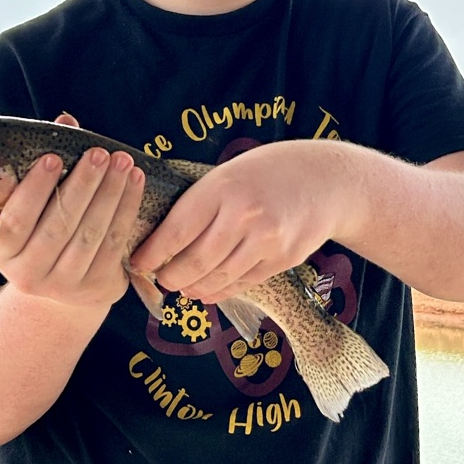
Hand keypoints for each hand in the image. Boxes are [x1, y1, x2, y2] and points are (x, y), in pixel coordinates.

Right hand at [0, 113, 144, 307]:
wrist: (63, 285)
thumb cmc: (42, 228)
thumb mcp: (31, 206)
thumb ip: (44, 166)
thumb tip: (66, 120)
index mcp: (3, 252)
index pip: (16, 221)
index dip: (34, 190)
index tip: (54, 157)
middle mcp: (29, 275)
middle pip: (59, 226)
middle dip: (82, 186)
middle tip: (99, 153)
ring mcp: (64, 286)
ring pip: (90, 235)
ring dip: (110, 194)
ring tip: (123, 162)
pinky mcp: (97, 287)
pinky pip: (115, 244)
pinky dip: (127, 210)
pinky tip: (135, 182)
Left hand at [130, 139, 352, 301]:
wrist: (325, 178)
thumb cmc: (266, 172)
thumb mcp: (227, 174)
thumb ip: (199, 204)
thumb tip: (161, 239)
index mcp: (221, 189)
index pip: (175, 232)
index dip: (152, 254)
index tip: (138, 263)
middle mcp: (243, 215)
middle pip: (195, 262)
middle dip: (171, 276)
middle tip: (161, 279)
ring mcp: (267, 240)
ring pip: (218, 278)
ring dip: (195, 288)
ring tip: (183, 287)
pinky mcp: (284, 258)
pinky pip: (244, 282)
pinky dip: (221, 291)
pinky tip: (209, 290)